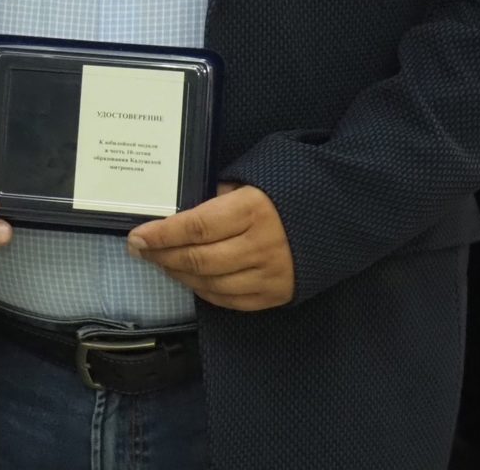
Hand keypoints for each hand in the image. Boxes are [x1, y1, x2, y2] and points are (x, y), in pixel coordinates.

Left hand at [126, 183, 294, 310]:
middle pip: (199, 259)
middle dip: (162, 256)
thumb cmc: (291, 188)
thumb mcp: (254, 178)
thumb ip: (221, 195)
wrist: (343, 214)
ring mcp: (270, 274)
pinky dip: (205, 292)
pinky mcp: (278, 294)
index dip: (162, 234)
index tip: (136, 237)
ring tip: (163, 263)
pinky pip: (231, 301)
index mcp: (252, 210)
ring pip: (211, 284)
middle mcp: (260, 246)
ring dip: (180, 275)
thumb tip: (187, 214)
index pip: (195, 227)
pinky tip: (191, 280)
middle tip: (141, 252)